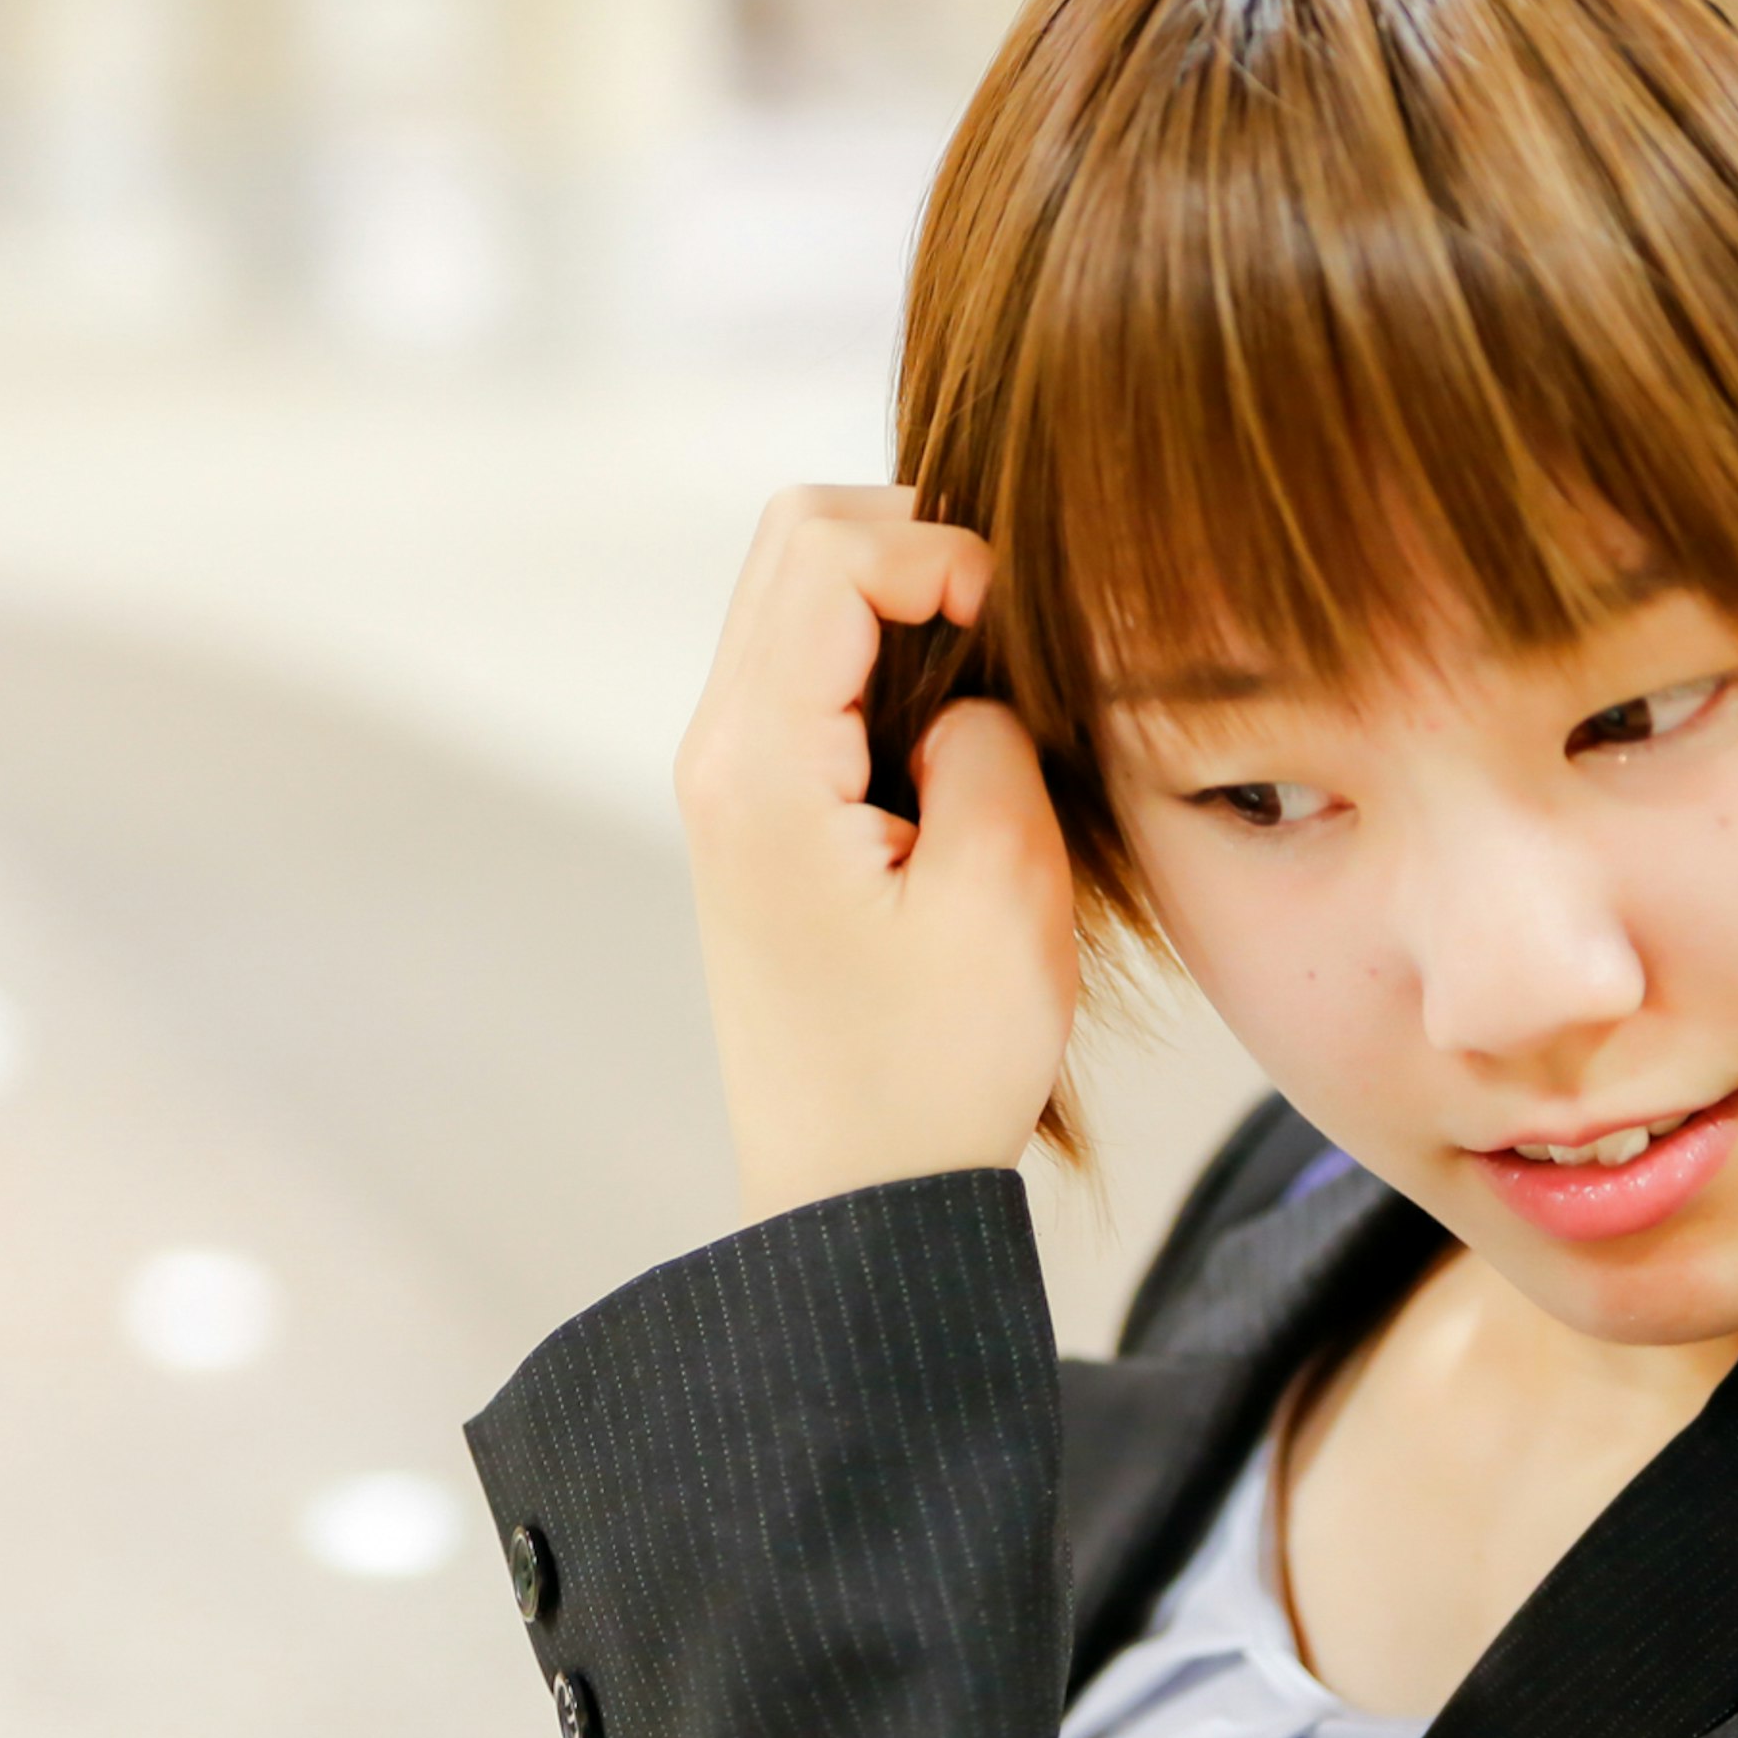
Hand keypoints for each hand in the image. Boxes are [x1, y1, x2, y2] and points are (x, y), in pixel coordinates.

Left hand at [675, 487, 1079, 1222]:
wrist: (855, 1198)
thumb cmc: (932, 1072)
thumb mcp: (1002, 897)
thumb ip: (988, 742)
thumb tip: (971, 685)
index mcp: (760, 765)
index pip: (826, 552)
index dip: (942, 547)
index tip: (1019, 626)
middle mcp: (718, 753)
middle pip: (794, 539)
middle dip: (916, 543)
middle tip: (1012, 628)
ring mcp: (727, 779)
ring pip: (800, 594)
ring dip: (902, 601)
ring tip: (994, 683)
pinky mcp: (757, 809)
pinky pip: (810, 667)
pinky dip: (886, 656)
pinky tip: (955, 730)